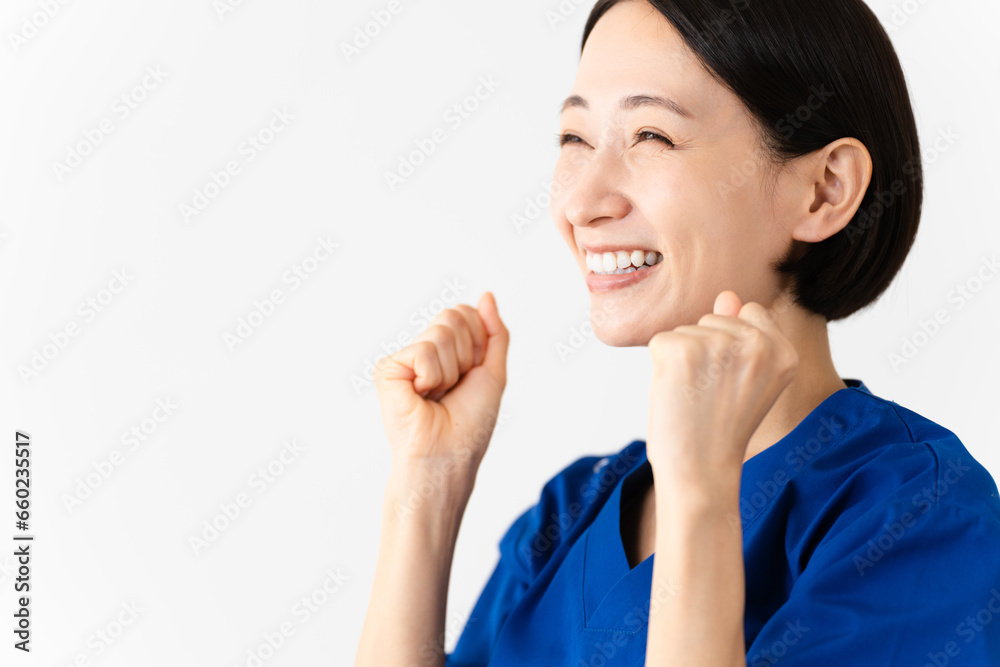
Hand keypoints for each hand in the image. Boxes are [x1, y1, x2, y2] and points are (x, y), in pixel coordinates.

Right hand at [374, 291, 508, 478]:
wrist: (449, 455)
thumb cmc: (469, 425)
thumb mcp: (493, 372)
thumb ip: (495, 332)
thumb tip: (487, 295)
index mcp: (446, 350)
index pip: (465, 314)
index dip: (478, 344)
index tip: (471, 375)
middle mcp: (423, 351)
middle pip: (453, 316)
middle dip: (467, 355)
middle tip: (454, 388)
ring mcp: (404, 359)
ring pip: (441, 333)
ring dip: (451, 371)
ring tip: (437, 396)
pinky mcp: (388, 368)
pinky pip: (424, 351)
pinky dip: (433, 377)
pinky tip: (421, 397)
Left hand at [646, 290, 797, 477]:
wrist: (701, 472)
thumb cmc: (720, 430)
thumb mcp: (745, 381)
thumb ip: (741, 334)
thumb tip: (727, 295)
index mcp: (784, 351)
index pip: (750, 313)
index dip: (730, 348)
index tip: (733, 385)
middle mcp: (757, 344)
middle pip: (712, 319)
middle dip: (702, 353)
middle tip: (710, 396)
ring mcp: (719, 344)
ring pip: (685, 331)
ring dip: (681, 363)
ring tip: (695, 398)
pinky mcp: (682, 350)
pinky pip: (661, 341)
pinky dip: (659, 369)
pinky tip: (677, 395)